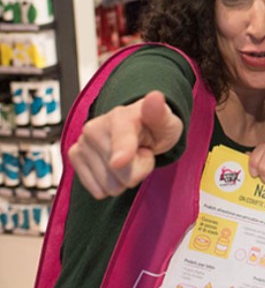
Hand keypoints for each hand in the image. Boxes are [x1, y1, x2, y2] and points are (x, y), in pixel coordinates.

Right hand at [68, 91, 183, 198]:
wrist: (138, 131)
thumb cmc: (154, 127)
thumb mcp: (167, 123)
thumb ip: (159, 114)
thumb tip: (155, 97)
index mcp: (121, 116)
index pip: (120, 139)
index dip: (121, 152)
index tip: (119, 161)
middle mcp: (95, 127)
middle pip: (120, 172)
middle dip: (138, 169)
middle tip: (140, 152)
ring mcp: (82, 143)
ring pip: (110, 185)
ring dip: (124, 177)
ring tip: (129, 157)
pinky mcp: (74, 157)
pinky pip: (97, 190)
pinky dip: (110, 184)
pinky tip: (114, 166)